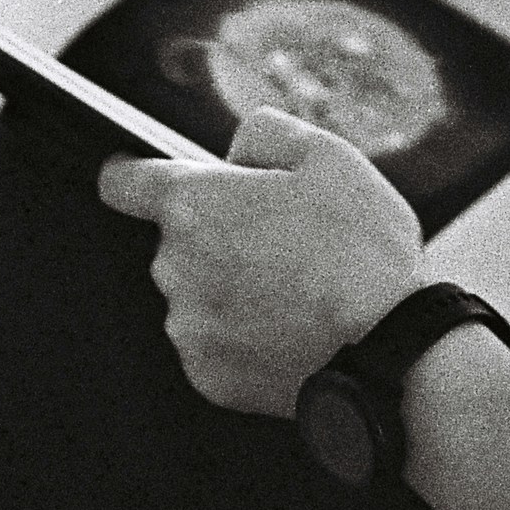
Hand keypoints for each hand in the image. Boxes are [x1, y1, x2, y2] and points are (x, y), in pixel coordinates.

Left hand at [98, 110, 423, 414]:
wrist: (386, 348)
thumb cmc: (359, 248)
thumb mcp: (326, 153)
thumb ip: (263, 132)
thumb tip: (235, 151)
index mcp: (196, 206)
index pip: (123, 182)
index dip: (130, 174)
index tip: (136, 176)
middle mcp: (175, 269)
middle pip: (178, 238)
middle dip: (218, 230)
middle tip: (283, 236)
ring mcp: (188, 329)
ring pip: (196, 290)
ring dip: (230, 283)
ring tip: (296, 285)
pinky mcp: (205, 377)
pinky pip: (212, 339)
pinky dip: (241, 330)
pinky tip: (289, 322)